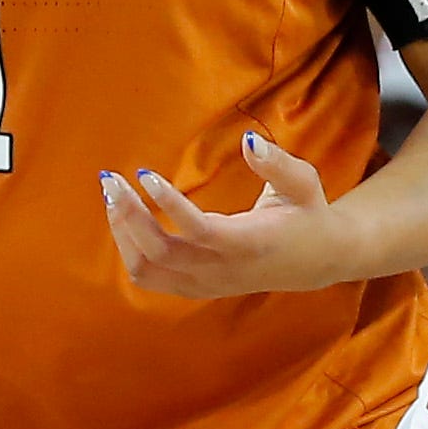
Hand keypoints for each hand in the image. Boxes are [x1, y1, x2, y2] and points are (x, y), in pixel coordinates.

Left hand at [104, 131, 357, 297]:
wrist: (316, 261)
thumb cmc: (307, 215)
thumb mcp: (303, 183)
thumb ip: (278, 163)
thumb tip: (250, 140)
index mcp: (251, 244)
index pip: (200, 231)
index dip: (169, 205)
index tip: (144, 174)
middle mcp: (224, 270)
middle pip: (161, 253)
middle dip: (129, 215)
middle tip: (111, 179)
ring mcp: (207, 284)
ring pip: (148, 269)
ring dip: (123, 233)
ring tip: (114, 196)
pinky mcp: (196, 288)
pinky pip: (149, 276)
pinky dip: (129, 250)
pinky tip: (126, 219)